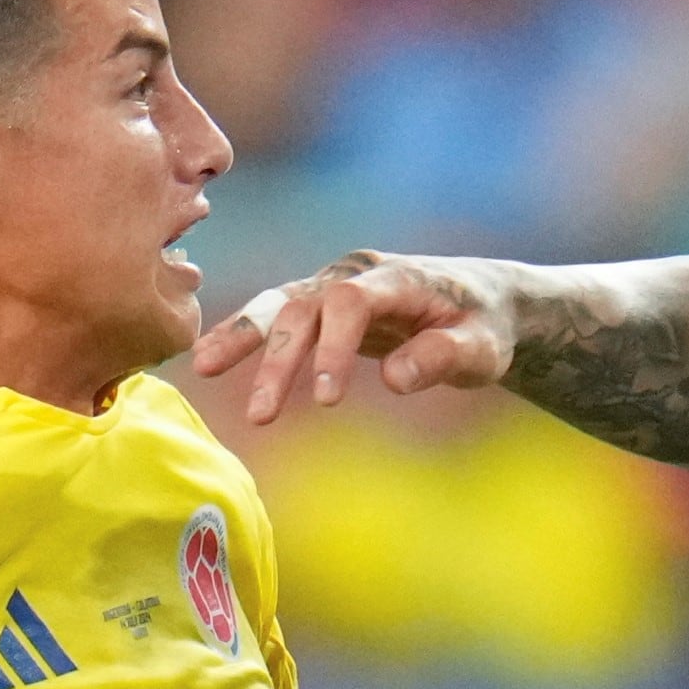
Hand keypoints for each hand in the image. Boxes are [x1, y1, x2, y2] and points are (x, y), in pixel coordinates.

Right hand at [195, 253, 518, 425]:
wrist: (481, 299)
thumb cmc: (484, 327)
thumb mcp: (481, 348)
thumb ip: (444, 357)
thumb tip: (395, 379)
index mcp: (399, 279)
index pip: (353, 304)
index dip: (335, 348)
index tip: (327, 399)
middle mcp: (357, 274)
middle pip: (307, 307)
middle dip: (281, 359)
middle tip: (263, 414)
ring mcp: (334, 284)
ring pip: (280, 305)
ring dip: (244, 337)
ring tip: (205, 369)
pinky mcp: (321, 303)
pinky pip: (277, 315)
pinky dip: (244, 333)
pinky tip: (208, 358)